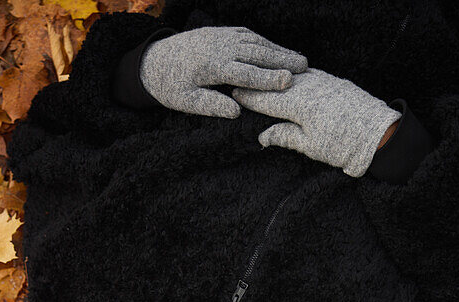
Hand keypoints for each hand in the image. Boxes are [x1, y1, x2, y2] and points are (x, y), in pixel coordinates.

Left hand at [139, 27, 307, 118]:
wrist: (154, 61)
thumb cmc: (170, 87)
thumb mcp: (186, 102)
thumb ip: (211, 106)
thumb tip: (237, 112)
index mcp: (211, 67)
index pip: (245, 73)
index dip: (268, 78)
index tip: (288, 81)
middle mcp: (219, 47)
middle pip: (255, 53)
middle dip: (281, 59)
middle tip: (304, 67)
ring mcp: (220, 36)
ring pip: (254, 42)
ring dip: (277, 50)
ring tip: (299, 60)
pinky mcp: (221, 32)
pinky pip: (247, 35)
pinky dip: (265, 42)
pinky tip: (278, 50)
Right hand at [232, 68, 400, 176]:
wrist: (377, 135)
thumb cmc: (342, 146)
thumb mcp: (310, 147)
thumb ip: (285, 137)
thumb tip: (262, 137)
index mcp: (299, 105)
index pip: (268, 100)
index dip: (250, 99)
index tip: (235, 96)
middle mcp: (309, 87)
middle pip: (278, 85)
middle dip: (260, 86)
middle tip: (242, 85)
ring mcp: (322, 81)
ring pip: (293, 77)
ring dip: (277, 80)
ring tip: (262, 81)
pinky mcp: (334, 81)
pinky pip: (308, 75)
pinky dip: (296, 78)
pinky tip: (290, 80)